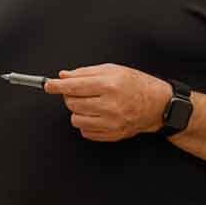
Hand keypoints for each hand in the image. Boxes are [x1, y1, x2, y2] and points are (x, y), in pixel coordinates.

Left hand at [44, 64, 171, 141]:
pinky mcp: (113, 134)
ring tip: (91, 104)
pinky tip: (98, 114)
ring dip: (78, 111)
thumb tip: (63, 76)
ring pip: (76, 119)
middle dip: (71, 96)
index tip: (48, 85)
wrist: (157, 104)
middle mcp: (110, 105)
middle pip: (72, 104)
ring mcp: (112, 122)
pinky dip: (87, 123)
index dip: (57, 86)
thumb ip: (85, 72)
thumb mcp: (112, 70)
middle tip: (81, 92)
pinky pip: (86, 132)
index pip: (74, 86)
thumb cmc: (135, 84)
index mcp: (109, 85)